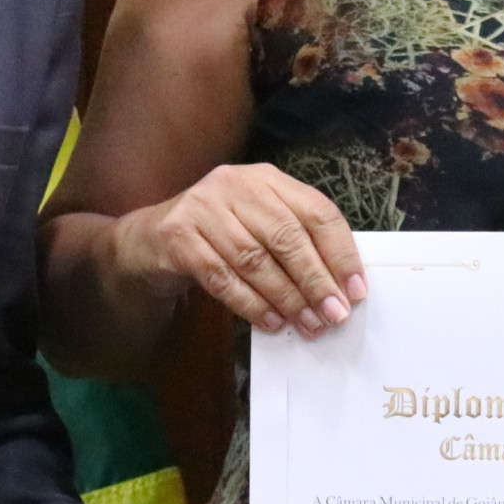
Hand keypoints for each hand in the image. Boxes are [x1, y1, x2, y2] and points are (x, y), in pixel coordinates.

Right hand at [114, 165, 365, 336]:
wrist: (147, 242)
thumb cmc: (217, 237)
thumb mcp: (257, 227)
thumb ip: (295, 244)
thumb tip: (340, 288)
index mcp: (265, 179)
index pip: (316, 211)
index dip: (340, 252)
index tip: (356, 290)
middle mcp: (235, 184)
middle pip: (287, 236)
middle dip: (316, 281)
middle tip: (334, 315)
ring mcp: (203, 208)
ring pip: (256, 259)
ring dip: (286, 298)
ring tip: (306, 325)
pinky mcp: (178, 237)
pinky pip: (222, 277)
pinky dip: (250, 304)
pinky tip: (269, 323)